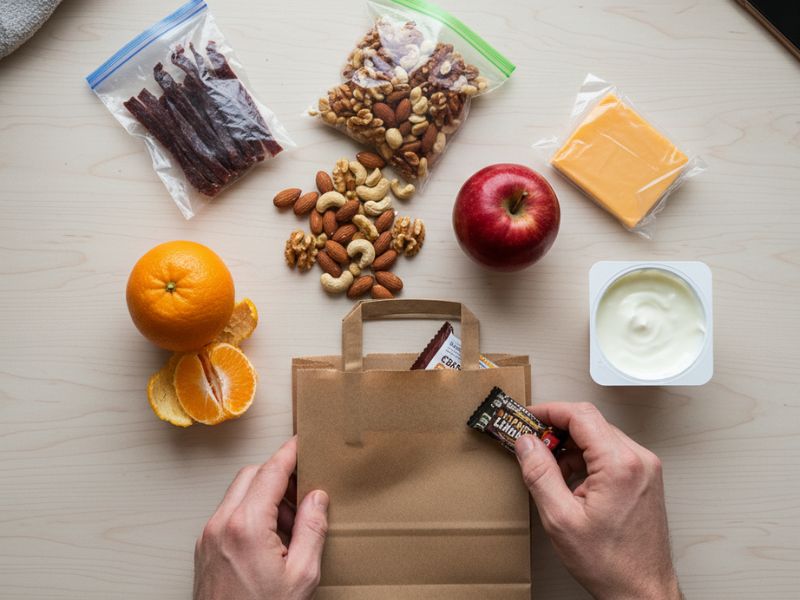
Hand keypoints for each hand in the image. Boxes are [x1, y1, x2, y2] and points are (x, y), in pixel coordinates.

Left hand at [193, 436, 328, 599]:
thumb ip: (312, 529)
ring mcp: (208, 536)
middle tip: (304, 492)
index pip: (271, 472)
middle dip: (279, 476)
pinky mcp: (203, 549)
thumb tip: (317, 498)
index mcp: (246, 526)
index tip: (303, 443)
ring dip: (265, 496)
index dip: (290, 453)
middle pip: (251, 475)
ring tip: (290, 526)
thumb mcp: (301, 576)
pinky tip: (271, 538)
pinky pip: (228, 514)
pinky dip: (251, 513)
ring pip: (238, 493)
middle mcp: (221, 524)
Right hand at [515, 403, 680, 599]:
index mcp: (620, 464)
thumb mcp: (561, 519)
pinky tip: (571, 482)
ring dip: (571, 447)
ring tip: (550, 471)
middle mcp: (638, 459)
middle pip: (590, 423)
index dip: (549, 411)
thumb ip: (540, 474)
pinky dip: (587, 459)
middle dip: (557, 430)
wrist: (643, 591)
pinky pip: (611, 453)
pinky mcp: (645, 478)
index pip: (580, 416)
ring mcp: (645, 468)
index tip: (527, 417)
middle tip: (531, 443)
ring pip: (600, 437)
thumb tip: (526, 443)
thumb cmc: (609, 563)